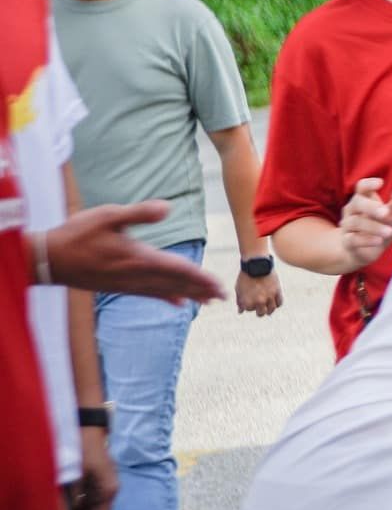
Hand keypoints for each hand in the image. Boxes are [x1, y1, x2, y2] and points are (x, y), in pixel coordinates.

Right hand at [43, 204, 226, 303]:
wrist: (48, 259)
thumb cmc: (77, 234)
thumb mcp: (108, 215)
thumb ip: (139, 213)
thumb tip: (168, 207)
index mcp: (138, 257)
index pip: (177, 269)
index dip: (200, 278)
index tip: (218, 285)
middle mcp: (136, 275)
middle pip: (176, 283)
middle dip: (201, 289)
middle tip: (224, 296)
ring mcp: (127, 283)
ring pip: (165, 290)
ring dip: (189, 295)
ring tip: (209, 301)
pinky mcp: (118, 287)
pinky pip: (148, 294)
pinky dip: (166, 297)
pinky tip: (178, 303)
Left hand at [74, 426, 116, 509]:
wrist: (88, 429)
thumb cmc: (83, 452)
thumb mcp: (74, 478)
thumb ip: (73, 499)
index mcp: (108, 491)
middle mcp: (111, 488)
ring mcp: (108, 481)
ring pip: (95, 504)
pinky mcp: (103, 475)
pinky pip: (94, 494)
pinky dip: (83, 499)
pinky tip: (70, 497)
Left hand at [236, 268, 283, 316]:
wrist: (256, 264)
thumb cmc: (245, 276)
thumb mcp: (239, 289)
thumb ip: (240, 301)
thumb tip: (241, 312)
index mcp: (248, 301)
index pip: (249, 310)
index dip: (248, 306)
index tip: (249, 302)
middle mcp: (259, 301)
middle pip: (261, 313)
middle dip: (259, 311)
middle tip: (259, 309)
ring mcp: (269, 296)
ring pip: (271, 309)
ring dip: (269, 310)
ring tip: (268, 308)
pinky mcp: (277, 291)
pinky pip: (279, 302)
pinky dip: (277, 303)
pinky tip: (274, 301)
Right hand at [338, 177, 391, 271]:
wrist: (368, 251)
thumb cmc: (383, 226)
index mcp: (364, 199)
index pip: (361, 187)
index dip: (369, 184)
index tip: (381, 183)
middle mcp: (352, 210)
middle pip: (357, 203)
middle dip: (371, 207)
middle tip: (386, 213)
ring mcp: (348, 226)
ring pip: (356, 222)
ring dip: (373, 227)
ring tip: (389, 232)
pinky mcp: (347, 242)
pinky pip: (353, 239)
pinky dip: (366, 240)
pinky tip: (379, 241)